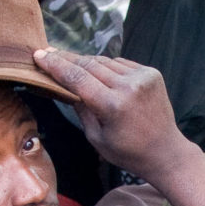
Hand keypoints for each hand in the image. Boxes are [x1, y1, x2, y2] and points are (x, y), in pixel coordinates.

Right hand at [34, 50, 192, 177]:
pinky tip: (99, 73)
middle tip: (49, 53)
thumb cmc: (128, 152)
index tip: (39, 55)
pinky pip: (120, 64)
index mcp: (112, 105)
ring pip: (104, 61)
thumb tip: (64, 86)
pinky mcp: (151, 73)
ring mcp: (142, 77)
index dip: (55, 65)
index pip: (77, 77)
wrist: (166, 152)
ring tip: (71, 63)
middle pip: (89, 64)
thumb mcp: (96, 137)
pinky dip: (107, 67)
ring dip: (87, 63)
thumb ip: (80, 108)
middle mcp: (128, 87)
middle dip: (67, 59)